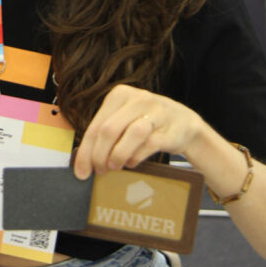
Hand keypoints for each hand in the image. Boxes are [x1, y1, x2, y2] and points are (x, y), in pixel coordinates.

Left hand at [73, 84, 203, 179]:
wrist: (184, 123)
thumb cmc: (147, 123)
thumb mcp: (124, 119)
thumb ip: (105, 134)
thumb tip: (82, 162)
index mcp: (120, 94)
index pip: (96, 125)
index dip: (86, 151)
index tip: (81, 171)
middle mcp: (137, 99)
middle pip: (109, 130)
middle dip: (99, 155)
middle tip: (99, 171)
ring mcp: (156, 112)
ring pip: (131, 134)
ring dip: (118, 155)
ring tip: (114, 167)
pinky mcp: (169, 128)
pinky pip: (149, 144)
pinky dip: (137, 157)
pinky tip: (132, 163)